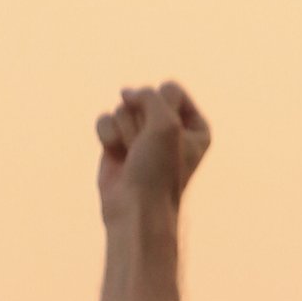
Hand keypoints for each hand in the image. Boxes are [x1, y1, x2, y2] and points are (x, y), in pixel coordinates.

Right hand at [96, 81, 210, 223]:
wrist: (136, 210)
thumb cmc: (159, 171)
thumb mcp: (165, 121)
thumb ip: (148, 94)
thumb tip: (124, 94)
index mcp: (195, 126)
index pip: (171, 90)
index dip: (164, 110)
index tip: (168, 140)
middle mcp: (169, 128)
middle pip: (146, 96)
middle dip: (142, 122)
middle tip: (147, 152)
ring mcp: (141, 135)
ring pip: (124, 107)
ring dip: (126, 131)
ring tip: (134, 157)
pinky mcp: (117, 143)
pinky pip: (106, 119)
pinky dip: (108, 136)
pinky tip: (116, 156)